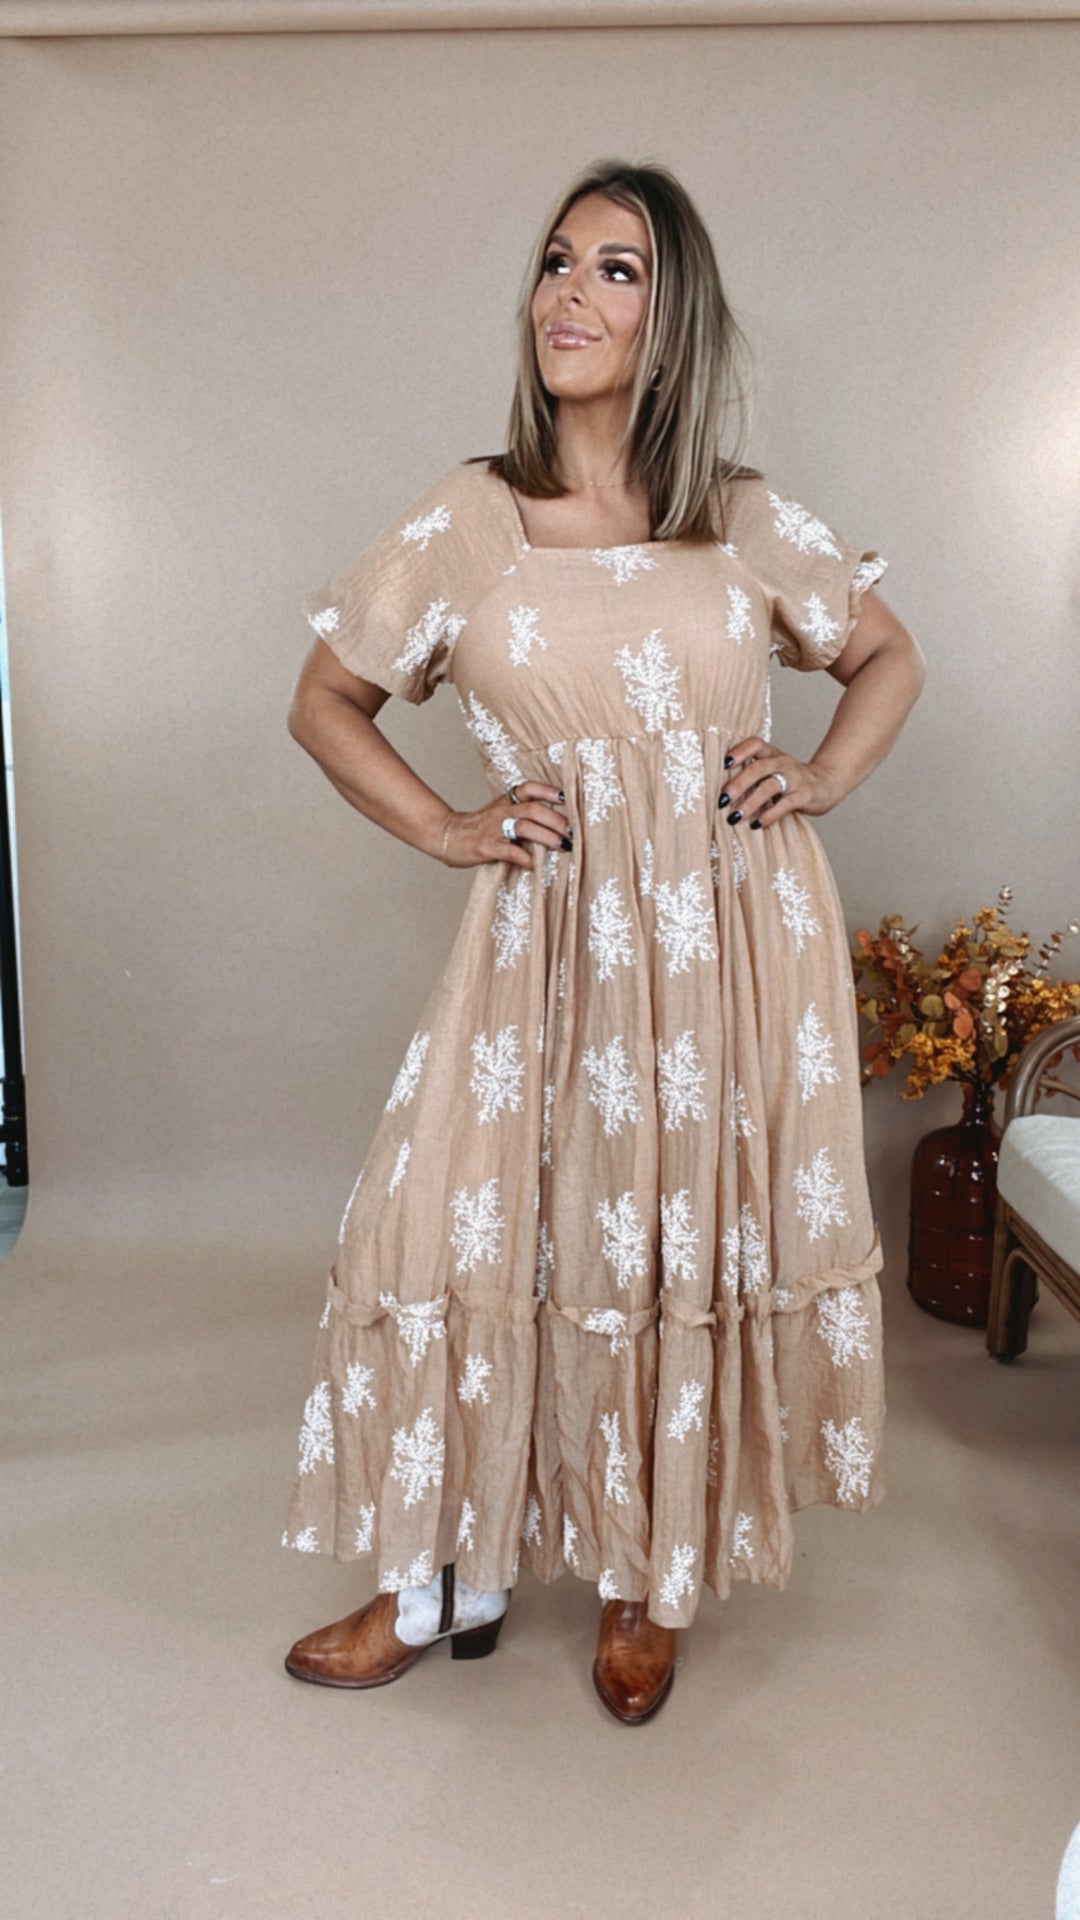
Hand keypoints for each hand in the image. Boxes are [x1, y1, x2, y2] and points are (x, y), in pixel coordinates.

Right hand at [437, 782, 571, 869]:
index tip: (566, 799)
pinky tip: (536, 865)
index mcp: (506, 801)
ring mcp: (494, 829)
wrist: (445, 834)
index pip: (529, 789)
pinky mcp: (487, 847)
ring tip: (563, 846)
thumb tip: (554, 823)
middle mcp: (502, 811)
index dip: (549, 791)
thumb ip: (521, 813)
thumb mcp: (499, 811)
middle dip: (557, 820)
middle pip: (535, 810)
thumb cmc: (478, 827)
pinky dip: (526, 858)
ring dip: (547, 836)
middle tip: (573, 833)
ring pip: (526, 827)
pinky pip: (510, 851)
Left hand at [717, 738, 845, 828]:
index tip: (723, 764)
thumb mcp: (772, 770)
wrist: (827, 783)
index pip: (754, 744)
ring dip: (750, 803)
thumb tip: (719, 790)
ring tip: (735, 817)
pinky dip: (770, 814)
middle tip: (722, 800)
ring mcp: (795, 778)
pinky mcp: (805, 795)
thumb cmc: (790, 779)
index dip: (739, 751)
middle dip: (738, 784)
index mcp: (771, 754)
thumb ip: (751, 774)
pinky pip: (786, 804)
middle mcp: (783, 762)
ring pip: (770, 787)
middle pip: (757, 768)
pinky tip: (758, 824)